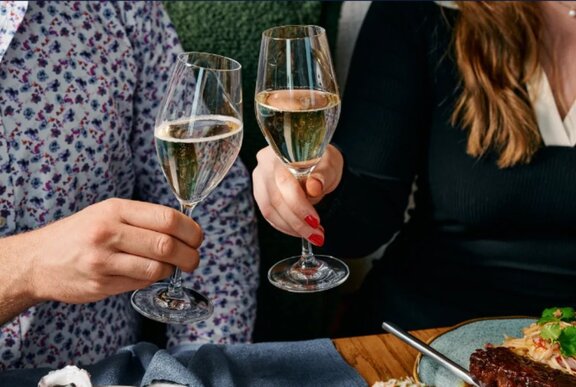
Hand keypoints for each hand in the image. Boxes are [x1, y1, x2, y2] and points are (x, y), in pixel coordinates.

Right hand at [1, 198, 202, 306]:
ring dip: (171, 270)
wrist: (37, 260)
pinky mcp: (100, 284)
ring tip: (170, 267)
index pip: (166, 218)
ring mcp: (103, 260)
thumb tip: (184, 230)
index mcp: (115, 209)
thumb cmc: (80, 234)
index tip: (198, 238)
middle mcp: (108, 232)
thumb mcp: (107, 213)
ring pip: (156, 268)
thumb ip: (142, 219)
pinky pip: (141, 283)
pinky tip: (147, 274)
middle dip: (189, 255)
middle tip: (193, 259)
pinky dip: (152, 279)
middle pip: (166, 245)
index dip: (191, 230)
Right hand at [252, 145, 342, 244]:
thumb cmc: (323, 161)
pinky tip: (299, 230)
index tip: (315, 221)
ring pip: (269, 210)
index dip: (299, 206)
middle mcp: (264, 163)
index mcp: (281, 151)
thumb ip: (322, 175)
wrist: (317, 161)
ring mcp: (259, 177)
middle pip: (275, 199)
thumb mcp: (329, 165)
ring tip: (311, 234)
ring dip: (291, 227)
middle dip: (297, 222)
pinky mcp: (259, 192)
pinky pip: (268, 213)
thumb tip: (314, 187)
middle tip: (317, 235)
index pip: (285, 183)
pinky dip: (284, 225)